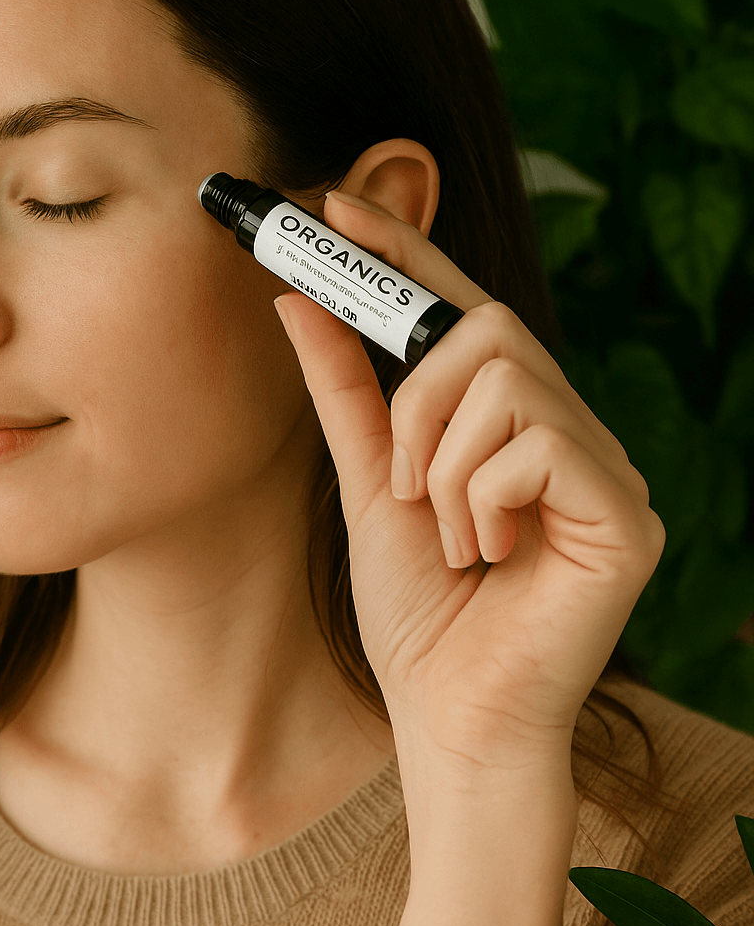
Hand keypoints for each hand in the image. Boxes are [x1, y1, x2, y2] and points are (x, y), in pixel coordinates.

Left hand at [273, 189, 664, 770]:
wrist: (449, 720)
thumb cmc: (418, 612)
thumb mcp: (369, 482)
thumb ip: (347, 391)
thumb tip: (299, 298)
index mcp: (515, 423)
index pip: (465, 311)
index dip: (407, 252)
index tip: (335, 205)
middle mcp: (572, 433)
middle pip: (491, 330)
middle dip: (418, 399)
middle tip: (400, 480)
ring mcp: (608, 471)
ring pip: (507, 382)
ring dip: (443, 464)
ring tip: (449, 537)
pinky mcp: (627, 515)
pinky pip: (536, 444)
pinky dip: (480, 500)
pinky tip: (488, 558)